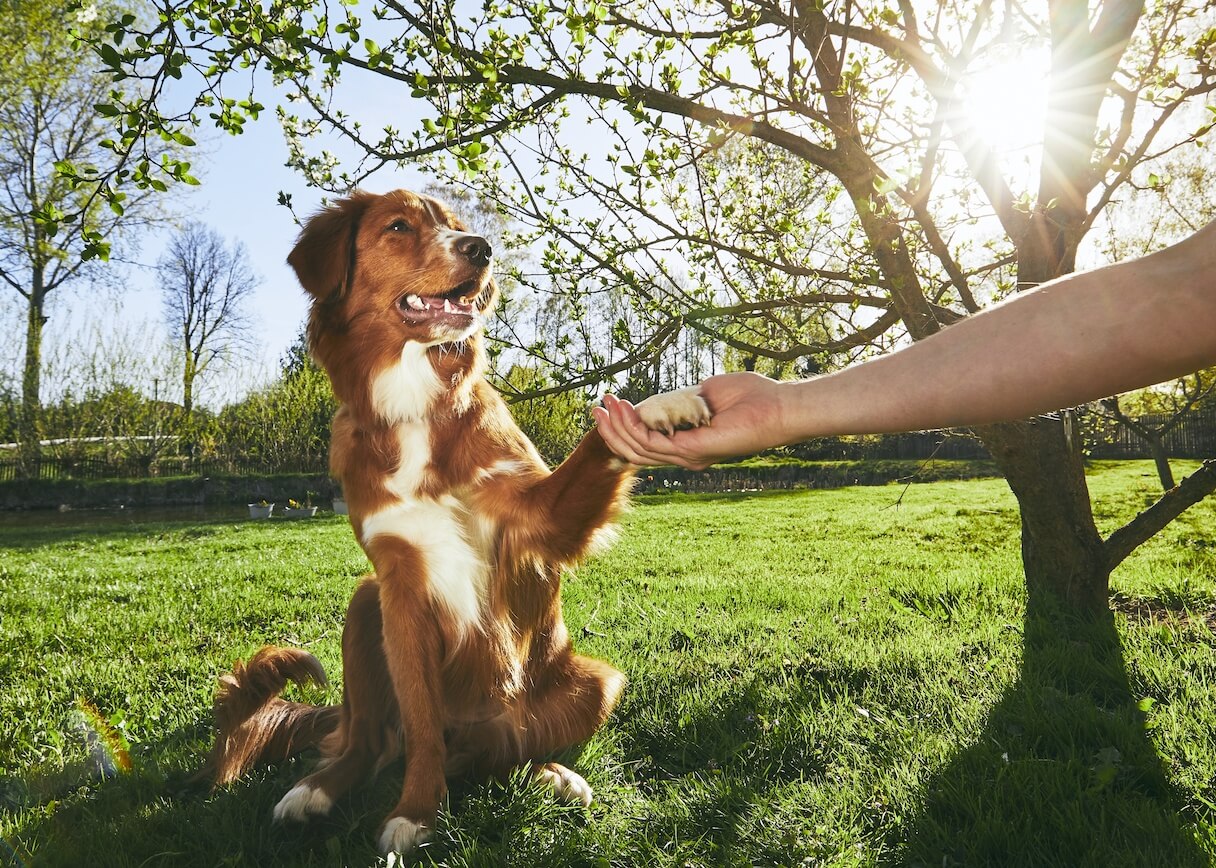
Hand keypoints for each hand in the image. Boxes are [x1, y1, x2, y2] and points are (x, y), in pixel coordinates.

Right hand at [593, 372, 787, 469]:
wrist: (777, 406)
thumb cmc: (750, 397)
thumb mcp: (703, 394)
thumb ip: (678, 399)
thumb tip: (655, 399)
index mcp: (688, 444)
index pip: (646, 443)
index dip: (623, 427)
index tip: (608, 405)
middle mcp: (686, 455)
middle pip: (636, 450)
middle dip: (612, 430)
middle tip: (596, 408)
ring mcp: (688, 456)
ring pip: (639, 449)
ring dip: (618, 426)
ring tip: (605, 404)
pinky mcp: (693, 452)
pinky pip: (653, 443)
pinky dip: (634, 426)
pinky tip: (625, 408)